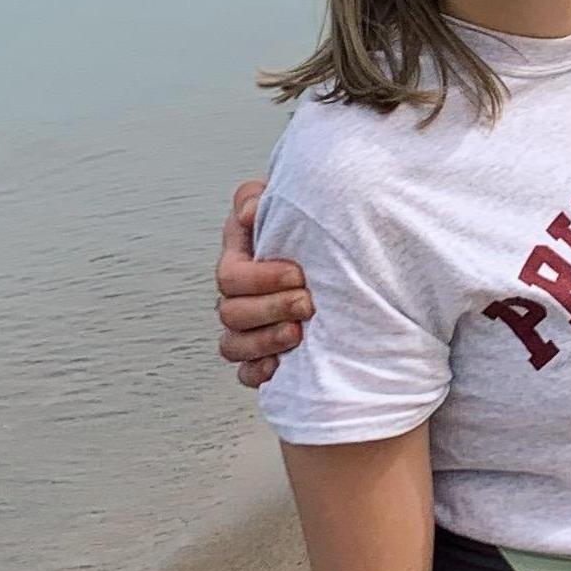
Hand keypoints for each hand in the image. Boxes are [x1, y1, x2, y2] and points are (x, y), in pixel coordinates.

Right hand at [215, 177, 311, 386]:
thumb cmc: (309, 232)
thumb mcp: (285, 202)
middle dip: (272, 308)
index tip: (297, 272)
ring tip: (298, 334)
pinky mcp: (259, 355)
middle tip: (307, 303)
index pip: (230, 276)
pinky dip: (258, 371)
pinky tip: (280, 366)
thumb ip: (257, 198)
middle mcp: (238, 295)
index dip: (261, 278)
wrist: (341, 261)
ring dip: (265, 340)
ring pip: (232, 344)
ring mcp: (245, 327)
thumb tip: (247, 212)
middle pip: (231, 312)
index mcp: (239, 259)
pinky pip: (245, 372)